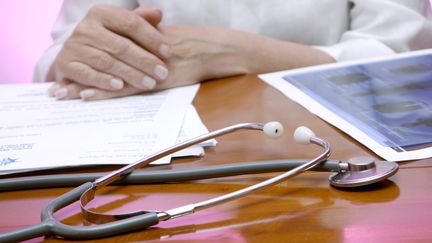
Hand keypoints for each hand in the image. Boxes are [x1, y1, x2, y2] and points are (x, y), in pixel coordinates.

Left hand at [49, 25, 247, 100]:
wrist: (209, 50)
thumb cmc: (190, 45)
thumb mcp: (162, 38)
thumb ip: (143, 41)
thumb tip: (130, 47)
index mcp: (137, 38)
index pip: (103, 49)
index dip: (83, 59)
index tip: (66, 69)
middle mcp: (135, 50)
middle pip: (98, 63)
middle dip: (77, 75)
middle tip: (56, 87)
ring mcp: (141, 66)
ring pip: (106, 75)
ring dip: (83, 85)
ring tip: (63, 95)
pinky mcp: (151, 79)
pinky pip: (123, 87)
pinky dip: (104, 91)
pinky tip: (87, 95)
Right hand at [50, 4, 169, 98]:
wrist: (76, 54)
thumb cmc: (108, 40)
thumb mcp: (123, 28)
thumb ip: (141, 21)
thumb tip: (158, 14)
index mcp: (101, 13)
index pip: (130, 23)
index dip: (151, 38)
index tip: (168, 52)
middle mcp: (85, 27)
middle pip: (121, 45)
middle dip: (145, 61)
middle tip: (162, 73)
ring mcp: (73, 46)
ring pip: (107, 61)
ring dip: (130, 74)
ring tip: (149, 83)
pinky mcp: (65, 64)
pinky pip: (87, 74)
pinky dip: (104, 80)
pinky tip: (120, 86)